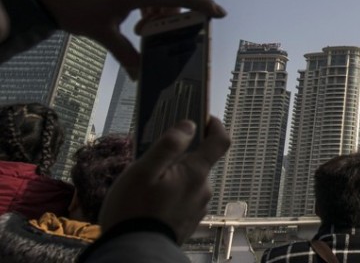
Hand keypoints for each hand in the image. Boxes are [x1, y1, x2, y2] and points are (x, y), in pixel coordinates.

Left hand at [22, 0, 225, 77]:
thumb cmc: (70, 8)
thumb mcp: (101, 33)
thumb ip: (125, 52)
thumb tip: (140, 75)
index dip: (200, 4)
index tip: (219, 12)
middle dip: (170, 16)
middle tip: (162, 35)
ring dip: (154, 11)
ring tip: (138, 28)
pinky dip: (143, 2)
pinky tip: (128, 16)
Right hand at [99, 117, 230, 242]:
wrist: (132, 254)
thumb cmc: (133, 211)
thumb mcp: (144, 171)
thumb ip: (169, 145)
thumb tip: (190, 125)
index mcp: (196, 173)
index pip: (220, 141)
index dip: (214, 125)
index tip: (203, 117)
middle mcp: (203, 190)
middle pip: (199, 162)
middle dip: (180, 157)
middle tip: (154, 161)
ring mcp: (197, 208)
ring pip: (189, 182)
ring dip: (173, 179)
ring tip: (146, 187)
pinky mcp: (188, 222)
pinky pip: (183, 200)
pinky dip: (171, 196)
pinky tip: (150, 204)